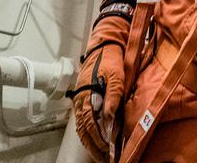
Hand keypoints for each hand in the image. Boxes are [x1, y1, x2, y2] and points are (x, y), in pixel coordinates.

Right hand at [71, 42, 124, 160]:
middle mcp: (80, 100)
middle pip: (84, 130)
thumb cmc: (110, 58)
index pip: (90, 124)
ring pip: (82, 128)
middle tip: (105, 159)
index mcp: (86, 95)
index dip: (98, 139)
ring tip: (101, 156)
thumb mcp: (116, 75)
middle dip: (94, 147)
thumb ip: (113, 95)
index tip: (108, 150)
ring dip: (91, 143)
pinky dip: (89, 135)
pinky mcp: (84, 101)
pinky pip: (84, 122)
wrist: (104, 45)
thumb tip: (110, 116)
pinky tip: (97, 143)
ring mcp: (81, 101)